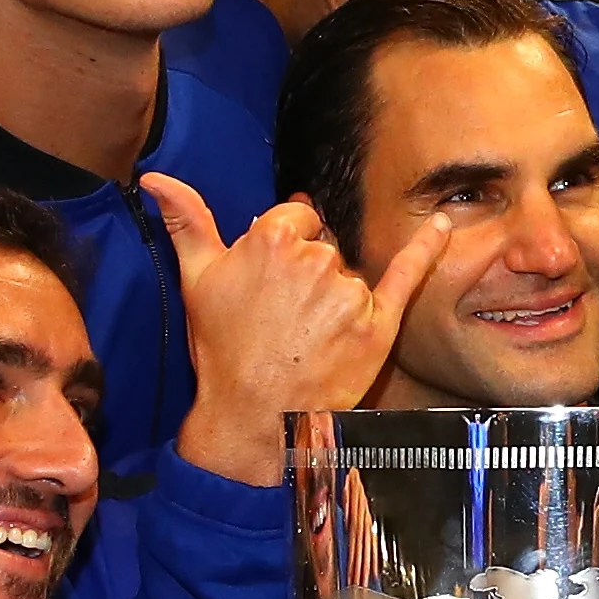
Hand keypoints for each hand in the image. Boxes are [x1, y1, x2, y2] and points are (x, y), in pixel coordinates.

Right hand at [157, 178, 450, 486]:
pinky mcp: (377, 324)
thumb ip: (185, 222)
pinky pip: (407, 276)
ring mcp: (348, 292)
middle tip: (286, 320)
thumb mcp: (196, 280)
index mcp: (272, 238)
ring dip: (335, 298)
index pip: (297, 218)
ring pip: (349, 275)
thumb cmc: (222, 351)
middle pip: (325, 247)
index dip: (287, 248)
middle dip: (310, 275)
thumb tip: (155, 179)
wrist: (252, 420)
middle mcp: (315, 258)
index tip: (274, 283)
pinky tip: (444, 227)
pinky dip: (427, 249)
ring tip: (308, 339)